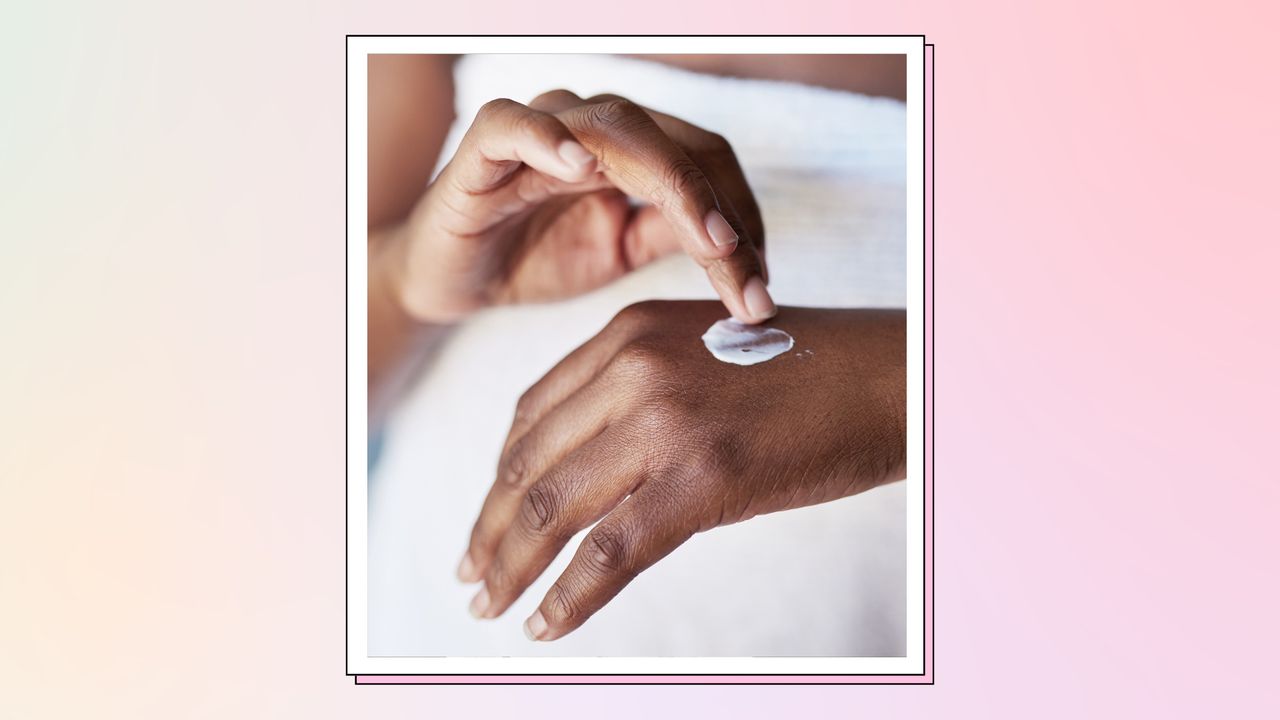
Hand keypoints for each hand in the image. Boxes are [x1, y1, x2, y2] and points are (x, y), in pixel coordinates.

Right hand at [377, 91, 772, 324]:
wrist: (453, 281)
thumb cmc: (535, 257)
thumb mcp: (621, 253)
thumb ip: (673, 234)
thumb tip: (745, 248)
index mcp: (634, 150)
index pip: (708, 163)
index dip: (745, 218)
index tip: (763, 287)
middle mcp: (595, 127)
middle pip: (680, 146)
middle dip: (724, 216)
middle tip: (749, 282)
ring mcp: (542, 130)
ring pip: (621, 127)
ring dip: (674, 183)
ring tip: (708, 240)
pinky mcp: (483, 146)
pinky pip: (515, 125)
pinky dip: (549, 140)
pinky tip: (581, 169)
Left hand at [457, 301, 906, 640]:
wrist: (889, 380)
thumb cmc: (805, 374)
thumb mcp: (702, 353)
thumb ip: (638, 390)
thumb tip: (586, 464)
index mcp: (627, 335)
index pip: (530, 415)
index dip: (497, 477)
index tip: (485, 519)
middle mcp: (632, 369)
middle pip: (528, 463)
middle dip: (490, 529)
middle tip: (470, 575)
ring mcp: (665, 421)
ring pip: (554, 509)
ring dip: (511, 566)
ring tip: (490, 605)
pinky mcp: (703, 478)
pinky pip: (609, 552)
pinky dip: (570, 598)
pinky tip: (547, 624)